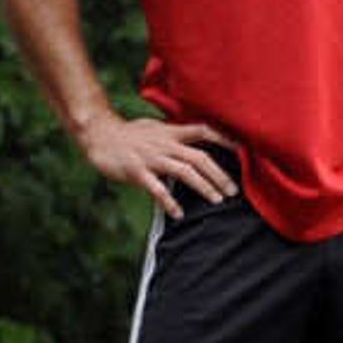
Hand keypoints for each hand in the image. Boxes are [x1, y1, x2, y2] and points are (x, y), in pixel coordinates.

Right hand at [74, 109, 236, 213]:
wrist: (99, 135)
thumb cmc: (127, 134)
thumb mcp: (154, 128)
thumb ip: (173, 135)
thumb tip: (190, 139)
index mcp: (171, 133)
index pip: (204, 131)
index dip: (225, 139)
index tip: (243, 151)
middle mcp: (165, 144)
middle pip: (200, 157)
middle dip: (219, 174)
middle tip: (233, 191)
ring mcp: (152, 158)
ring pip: (184, 171)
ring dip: (203, 186)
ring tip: (217, 200)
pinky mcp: (137, 171)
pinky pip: (157, 188)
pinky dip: (169, 201)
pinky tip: (178, 214)